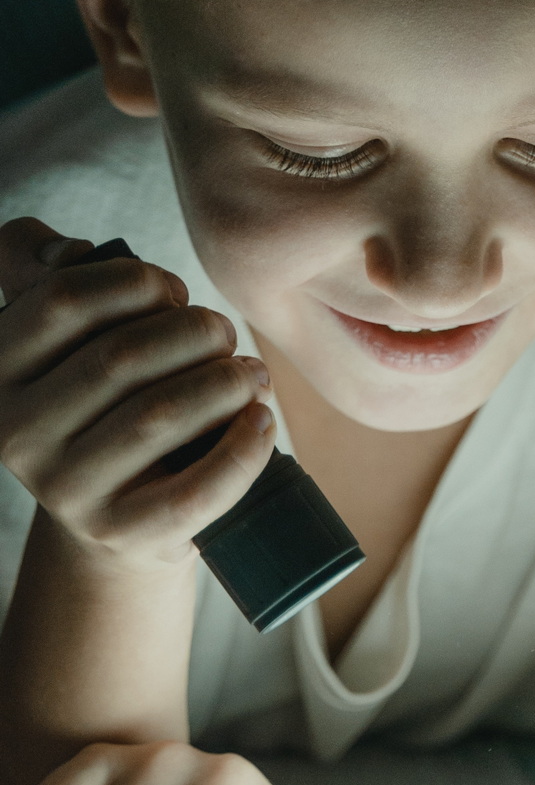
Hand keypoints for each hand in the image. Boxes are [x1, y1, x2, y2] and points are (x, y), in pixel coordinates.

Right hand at [0, 217, 274, 584]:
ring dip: (226, 381)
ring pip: (161, 415)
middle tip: (223, 336)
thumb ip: (48, 273)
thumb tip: (68, 252)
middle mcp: (18, 435)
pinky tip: (260, 420)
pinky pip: (198, 488)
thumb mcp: (66, 339)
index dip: (137, 281)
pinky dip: (244, 447)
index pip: (65, 299)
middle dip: (195, 332)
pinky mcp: (124, 533)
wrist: (118, 518)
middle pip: (122, 355)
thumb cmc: (105, 404)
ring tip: (249, 375)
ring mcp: (68, 491)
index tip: (174, 293)